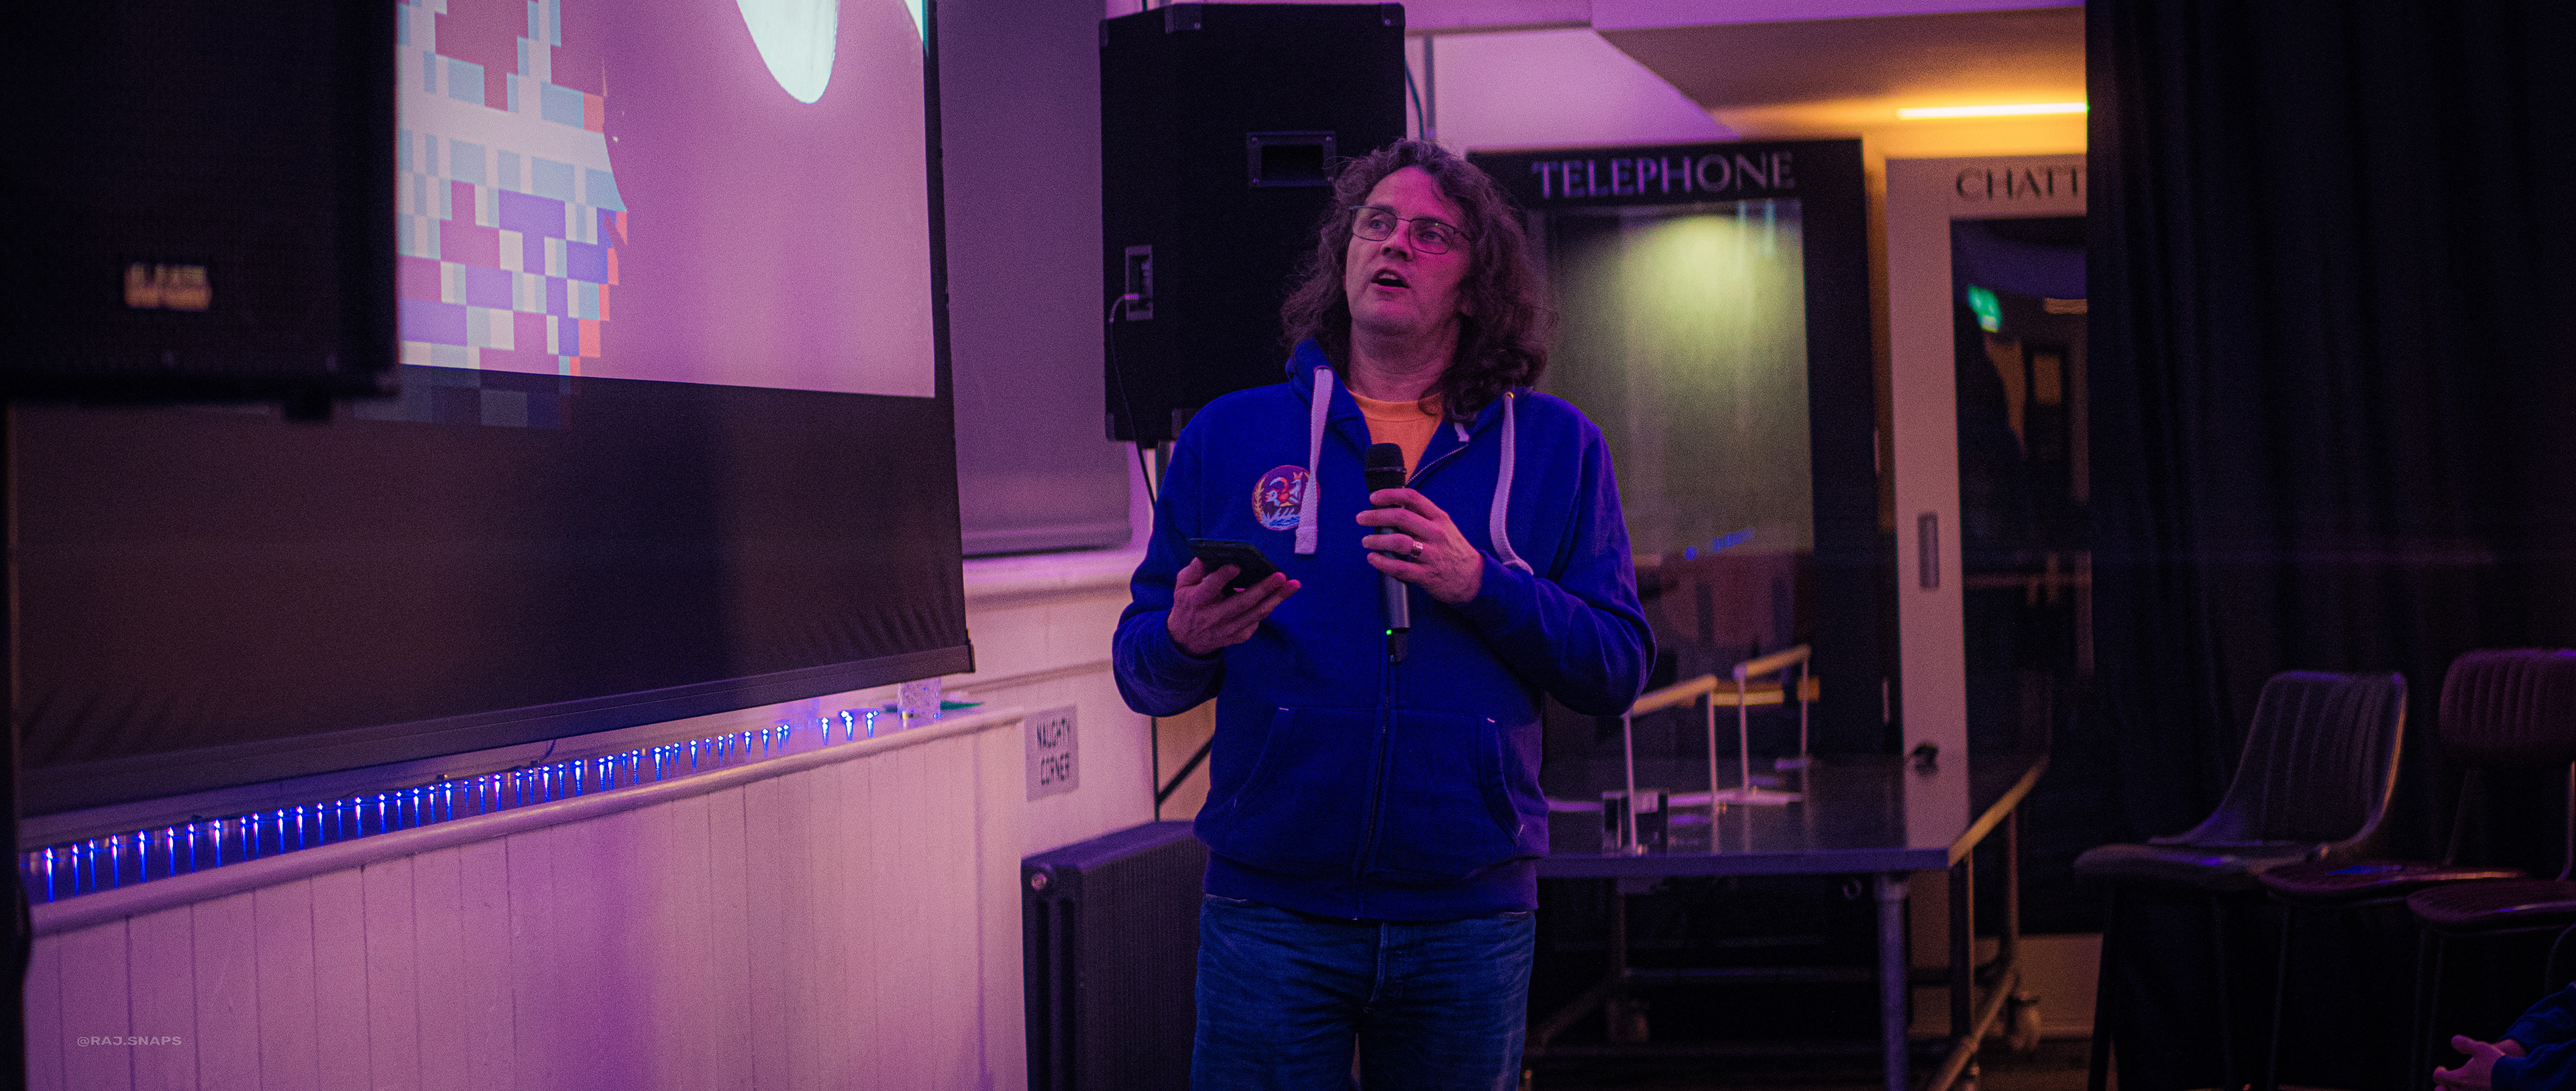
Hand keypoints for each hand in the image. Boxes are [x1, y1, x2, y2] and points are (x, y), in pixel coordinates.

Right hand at [1166, 558, 1298, 657]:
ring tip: (1292, 586)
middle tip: (1280, 576)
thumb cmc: (1187, 605)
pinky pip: (1257, 621)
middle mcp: (1214, 617)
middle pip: (1242, 603)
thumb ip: (1193, 571)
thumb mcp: (1181, 586)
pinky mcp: (1238, 636)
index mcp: (1197, 601)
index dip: (1222, 577)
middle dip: (1263, 589)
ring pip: (1256, 614)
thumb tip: (1205, 557)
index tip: (1236, 566)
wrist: (1187, 640)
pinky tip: (1279, 597)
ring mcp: (1228, 629)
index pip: (1210, 588)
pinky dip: (1268, 608)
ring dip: (1276, 599)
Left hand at [1357, 487, 1482, 604]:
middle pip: (1401, 518)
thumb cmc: (1452, 550)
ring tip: (1366, 541)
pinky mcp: (1427, 576)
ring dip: (1377, 540)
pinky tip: (1373, 559)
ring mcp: (1432, 555)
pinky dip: (1382, 563)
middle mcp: (1436, 534)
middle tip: (1361, 518)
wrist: (1473, 578)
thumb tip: (1393, 505)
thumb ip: (1422, 516)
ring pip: (1399, 542)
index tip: (1374, 498)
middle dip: (1376, 516)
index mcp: (1439, 518)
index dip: (1390, 495)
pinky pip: (1400, 568)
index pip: (1412, 498)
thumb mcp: (1444, 526)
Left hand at [2434, 1036, 2526, 1089]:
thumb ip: (2464, 1044)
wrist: (2518, 1081)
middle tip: (2443, 1085)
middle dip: (2442, 1088)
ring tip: (2458, 1089)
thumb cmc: (2498, 1063)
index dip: (2439, 1072)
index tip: (2442, 1069)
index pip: (2439, 1077)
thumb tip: (2454, 1041)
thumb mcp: (2480, 1048)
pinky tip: (2474, 1090)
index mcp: (2459, 1079)